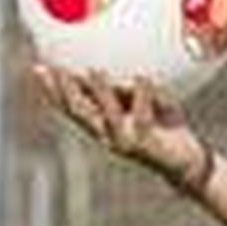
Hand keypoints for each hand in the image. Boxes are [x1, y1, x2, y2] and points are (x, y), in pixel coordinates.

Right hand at [32, 65, 213, 193]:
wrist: (187, 162)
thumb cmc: (164, 127)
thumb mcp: (143, 103)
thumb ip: (126, 89)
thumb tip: (114, 63)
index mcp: (102, 125)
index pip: (70, 107)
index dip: (52, 90)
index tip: (39, 68)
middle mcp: (108, 135)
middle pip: (79, 112)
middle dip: (65, 91)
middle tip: (56, 68)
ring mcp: (126, 141)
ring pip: (107, 116)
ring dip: (100, 93)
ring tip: (94, 71)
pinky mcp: (147, 144)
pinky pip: (142, 116)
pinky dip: (142, 95)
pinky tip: (142, 76)